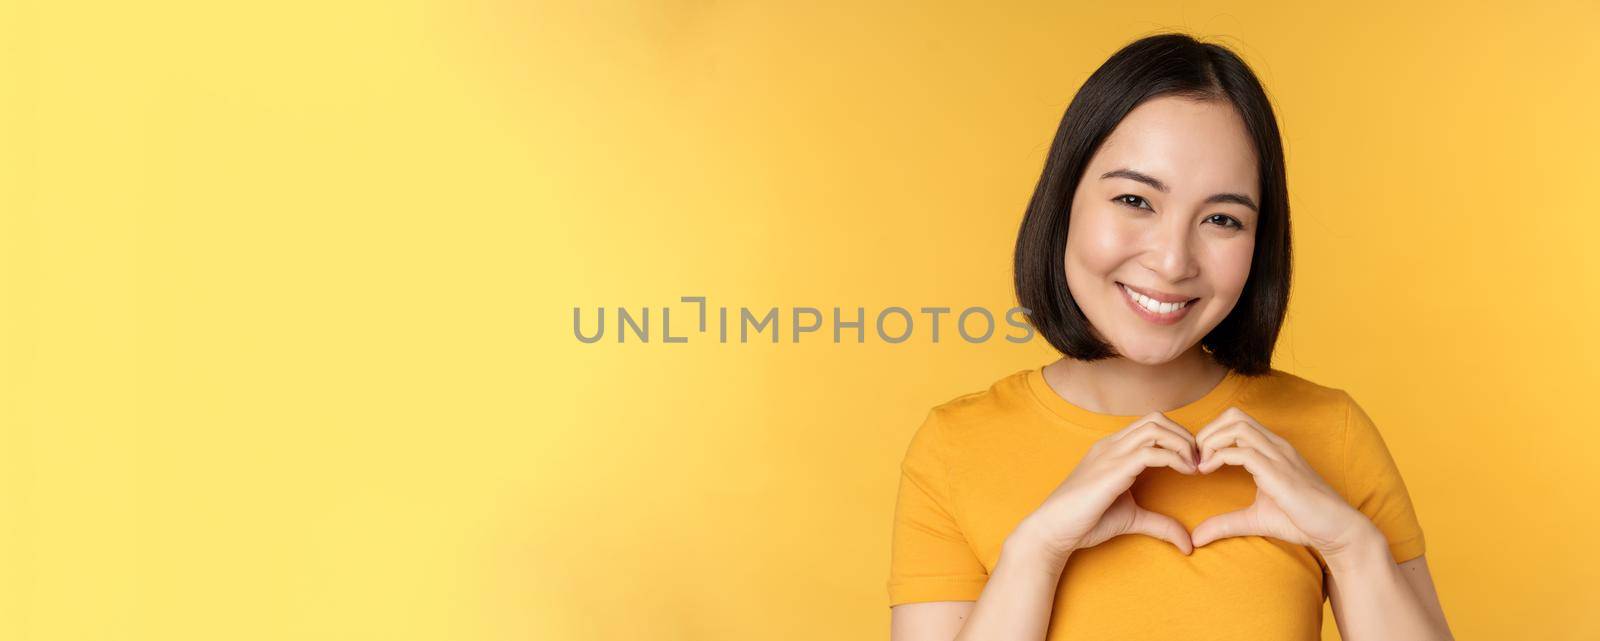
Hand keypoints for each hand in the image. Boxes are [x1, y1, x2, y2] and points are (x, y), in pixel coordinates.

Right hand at [1015, 412, 1199, 563]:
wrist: (1053, 530)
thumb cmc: (1084, 521)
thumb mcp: (1131, 518)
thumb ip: (1159, 523)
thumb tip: (1187, 543)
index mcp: (1112, 449)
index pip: (1151, 425)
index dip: (1178, 438)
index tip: (1194, 462)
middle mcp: (1111, 445)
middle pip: (1157, 419)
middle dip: (1185, 436)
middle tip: (1200, 462)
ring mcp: (1110, 454)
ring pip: (1156, 428)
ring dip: (1183, 444)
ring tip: (1195, 467)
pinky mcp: (1113, 470)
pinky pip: (1152, 452)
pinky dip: (1176, 458)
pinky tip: (1186, 473)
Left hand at [1190, 407, 1372, 556]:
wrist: (1337, 530)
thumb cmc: (1301, 521)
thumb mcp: (1254, 519)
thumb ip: (1225, 523)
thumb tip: (1196, 538)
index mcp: (1272, 449)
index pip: (1236, 421)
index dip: (1211, 434)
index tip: (1197, 459)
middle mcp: (1276, 446)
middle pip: (1234, 415)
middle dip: (1207, 431)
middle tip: (1195, 458)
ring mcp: (1279, 456)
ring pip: (1237, 426)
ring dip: (1211, 440)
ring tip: (1200, 464)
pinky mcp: (1279, 472)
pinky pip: (1243, 452)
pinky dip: (1218, 456)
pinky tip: (1207, 471)